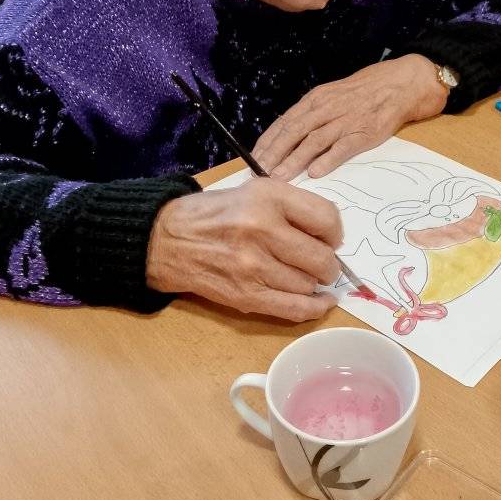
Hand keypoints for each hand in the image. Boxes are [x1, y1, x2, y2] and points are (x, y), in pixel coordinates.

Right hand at [146, 177, 342, 321]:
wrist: (166, 239)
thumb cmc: (215, 214)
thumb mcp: (254, 191)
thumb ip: (293, 207)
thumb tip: (331, 237)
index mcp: (268, 197)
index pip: (326, 219)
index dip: (334, 233)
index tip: (329, 239)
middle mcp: (262, 229)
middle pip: (322, 258)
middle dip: (327, 264)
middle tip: (318, 262)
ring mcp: (253, 265)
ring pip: (309, 284)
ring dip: (312, 283)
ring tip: (301, 275)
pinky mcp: (245, 295)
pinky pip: (294, 308)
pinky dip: (314, 308)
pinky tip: (321, 302)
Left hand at [252, 55, 448, 179]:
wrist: (398, 85)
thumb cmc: (362, 93)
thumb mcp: (332, 97)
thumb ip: (312, 116)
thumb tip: (287, 137)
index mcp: (316, 100)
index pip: (285, 122)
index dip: (268, 141)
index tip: (253, 158)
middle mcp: (326, 109)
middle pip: (294, 131)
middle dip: (274, 153)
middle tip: (259, 172)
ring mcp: (345, 121)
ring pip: (313, 140)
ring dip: (294, 159)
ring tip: (279, 176)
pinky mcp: (364, 132)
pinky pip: (343, 147)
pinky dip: (328, 159)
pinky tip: (315, 172)